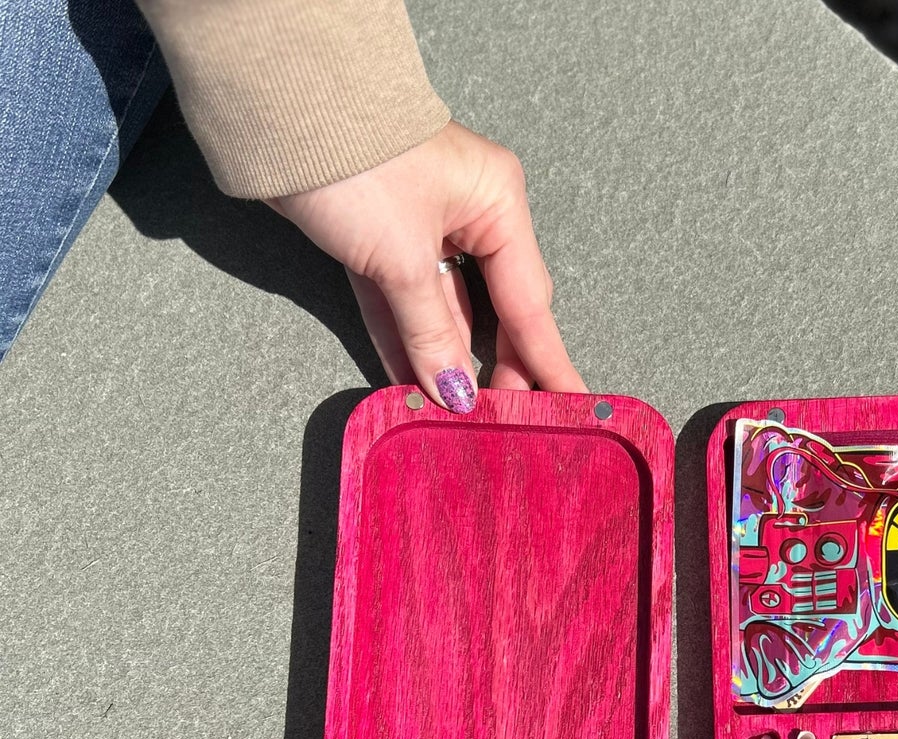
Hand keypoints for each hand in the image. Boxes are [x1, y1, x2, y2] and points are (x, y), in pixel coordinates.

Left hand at [270, 121, 585, 409]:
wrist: (275, 106)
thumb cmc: (356, 161)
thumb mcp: (402, 258)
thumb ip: (433, 333)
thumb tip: (458, 394)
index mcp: (498, 205)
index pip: (530, 305)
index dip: (546, 362)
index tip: (572, 406)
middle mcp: (469, 214)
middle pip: (493, 310)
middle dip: (494, 367)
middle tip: (504, 422)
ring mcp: (422, 227)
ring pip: (444, 310)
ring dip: (444, 361)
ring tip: (458, 416)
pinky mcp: (377, 238)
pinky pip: (402, 303)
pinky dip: (406, 342)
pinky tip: (415, 386)